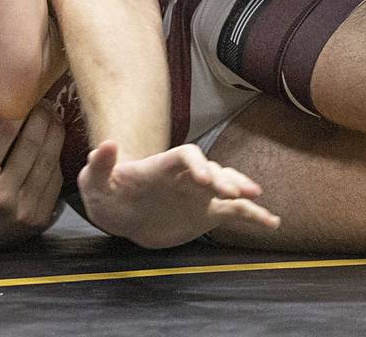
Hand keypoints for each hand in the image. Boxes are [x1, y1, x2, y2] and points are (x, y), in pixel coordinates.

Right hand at [0, 102, 66, 250]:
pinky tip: (52, 143)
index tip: (23, 94)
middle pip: (34, 143)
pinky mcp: (40, 218)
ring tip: (52, 115)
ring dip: (55, 133)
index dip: (19, 109)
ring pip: (49, 160)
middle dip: (43, 115)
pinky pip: (55, 180)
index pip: (6, 133)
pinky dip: (57, 157)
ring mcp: (25, 209)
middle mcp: (4, 195)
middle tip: (44, 100)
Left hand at [78, 141, 279, 248]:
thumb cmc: (106, 194)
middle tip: (235, 192)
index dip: (197, 164)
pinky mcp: (205, 214)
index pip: (185, 156)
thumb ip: (100, 164)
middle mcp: (186, 177)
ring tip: (255, 196)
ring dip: (240, 189)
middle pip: (211, 169)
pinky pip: (234, 213)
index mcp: (162, 167)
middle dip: (224, 178)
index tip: (204, 179)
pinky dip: (253, 216)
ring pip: (226, 186)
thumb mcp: (93, 181)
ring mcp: (198, 195)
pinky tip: (272, 222)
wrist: (120, 215)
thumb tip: (107, 144)